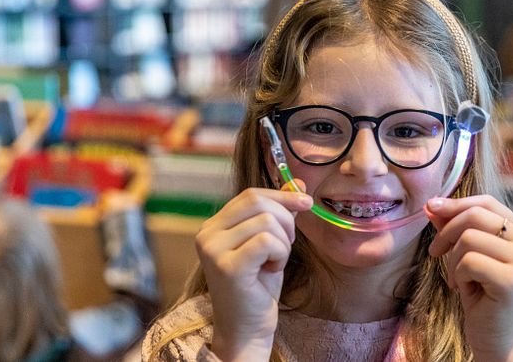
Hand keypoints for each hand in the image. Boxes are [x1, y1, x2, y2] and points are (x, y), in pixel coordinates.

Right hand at [195, 181, 312, 361]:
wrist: (248, 328)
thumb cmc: (259, 286)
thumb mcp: (271, 242)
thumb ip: (279, 213)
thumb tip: (299, 184)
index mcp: (213, 225)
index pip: (251, 194)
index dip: (282, 195)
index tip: (306, 202)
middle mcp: (207, 234)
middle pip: (258, 201)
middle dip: (286, 219)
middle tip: (287, 244)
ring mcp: (213, 249)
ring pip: (267, 221)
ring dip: (284, 242)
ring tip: (274, 261)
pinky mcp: (227, 266)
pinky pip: (268, 241)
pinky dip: (280, 254)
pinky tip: (271, 270)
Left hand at [425, 195, 512, 361]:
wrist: (497, 339)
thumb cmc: (481, 295)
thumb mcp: (465, 255)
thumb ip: (454, 228)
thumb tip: (431, 204)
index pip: (487, 202)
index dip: (455, 203)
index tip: (430, 207)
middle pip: (475, 216)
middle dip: (446, 232)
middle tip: (435, 253)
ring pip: (469, 238)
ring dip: (452, 260)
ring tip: (458, 278)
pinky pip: (468, 262)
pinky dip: (457, 276)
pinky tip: (465, 290)